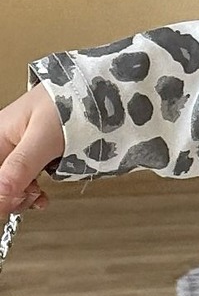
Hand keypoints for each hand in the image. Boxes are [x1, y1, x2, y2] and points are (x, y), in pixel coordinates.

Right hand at [0, 82, 63, 218]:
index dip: (1, 195)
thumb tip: (1, 193)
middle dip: (11, 197)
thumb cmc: (67, 105)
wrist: (93, 95)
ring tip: (38, 193)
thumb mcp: (42, 139)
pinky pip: (23, 182)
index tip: (16, 200)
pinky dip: (31, 192)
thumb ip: (20, 167)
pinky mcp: (33, 158)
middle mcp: (4, 145)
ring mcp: (18, 153)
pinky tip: (40, 195)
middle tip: (31, 195)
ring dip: (22, 197)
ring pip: (9, 187)